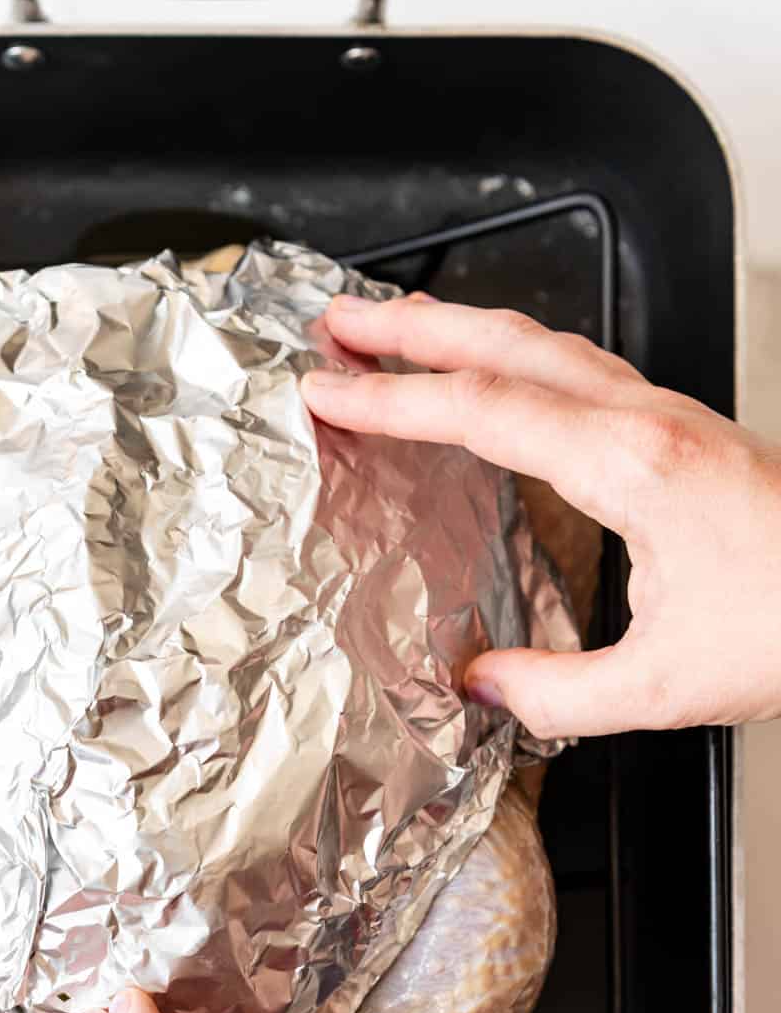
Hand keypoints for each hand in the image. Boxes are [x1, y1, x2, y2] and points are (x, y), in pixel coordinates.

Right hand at [303, 294, 780, 739]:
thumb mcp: (667, 684)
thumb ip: (557, 691)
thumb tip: (481, 685)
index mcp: (631, 464)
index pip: (483, 409)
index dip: (392, 399)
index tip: (327, 391)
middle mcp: (648, 419)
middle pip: (509, 342)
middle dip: (412, 326)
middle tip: (338, 321)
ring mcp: (670, 415)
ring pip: (548, 343)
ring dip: (465, 330)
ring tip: (400, 332)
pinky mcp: (685, 431)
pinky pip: (580, 369)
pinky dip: (515, 359)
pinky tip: (501, 384)